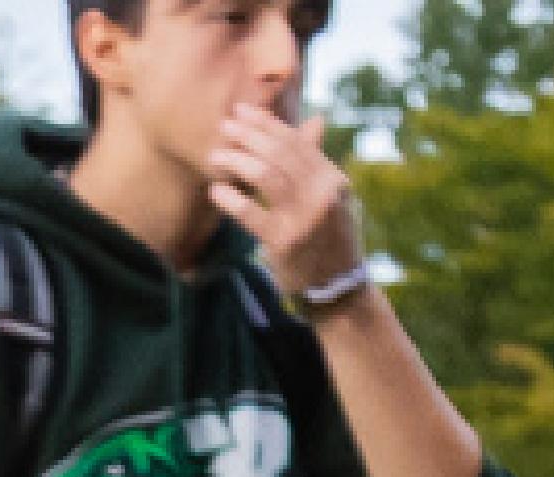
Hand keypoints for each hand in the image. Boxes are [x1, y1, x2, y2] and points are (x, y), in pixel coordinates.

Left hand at [208, 102, 362, 293]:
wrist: (337, 287)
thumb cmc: (329, 239)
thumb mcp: (331, 197)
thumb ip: (316, 163)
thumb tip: (315, 120)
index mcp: (332, 178)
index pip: (297, 142)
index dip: (268, 124)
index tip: (243, 112)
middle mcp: (321, 192)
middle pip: (281, 153)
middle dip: (250, 135)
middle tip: (225, 125)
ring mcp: (303, 217)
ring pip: (268, 176)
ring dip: (239, 162)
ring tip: (216, 155)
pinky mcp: (284, 243)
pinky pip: (253, 215)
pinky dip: (232, 200)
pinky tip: (215, 191)